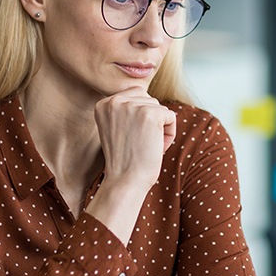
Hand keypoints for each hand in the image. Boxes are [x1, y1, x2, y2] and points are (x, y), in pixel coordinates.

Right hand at [86, 87, 176, 243]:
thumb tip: (145, 93)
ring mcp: (133, 106)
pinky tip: (156, 147)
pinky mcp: (150, 114)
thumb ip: (126, 110)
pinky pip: (171, 117)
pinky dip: (169, 133)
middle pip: (149, 100)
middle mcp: (115, 101)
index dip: (140, 118)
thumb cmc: (125, 159)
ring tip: (146, 146)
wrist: (125, 181)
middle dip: (151, 122)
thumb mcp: (116, 128)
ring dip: (160, 128)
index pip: (135, 95)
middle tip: (139, 143)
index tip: (130, 138)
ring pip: (160, 108)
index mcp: (104, 103)